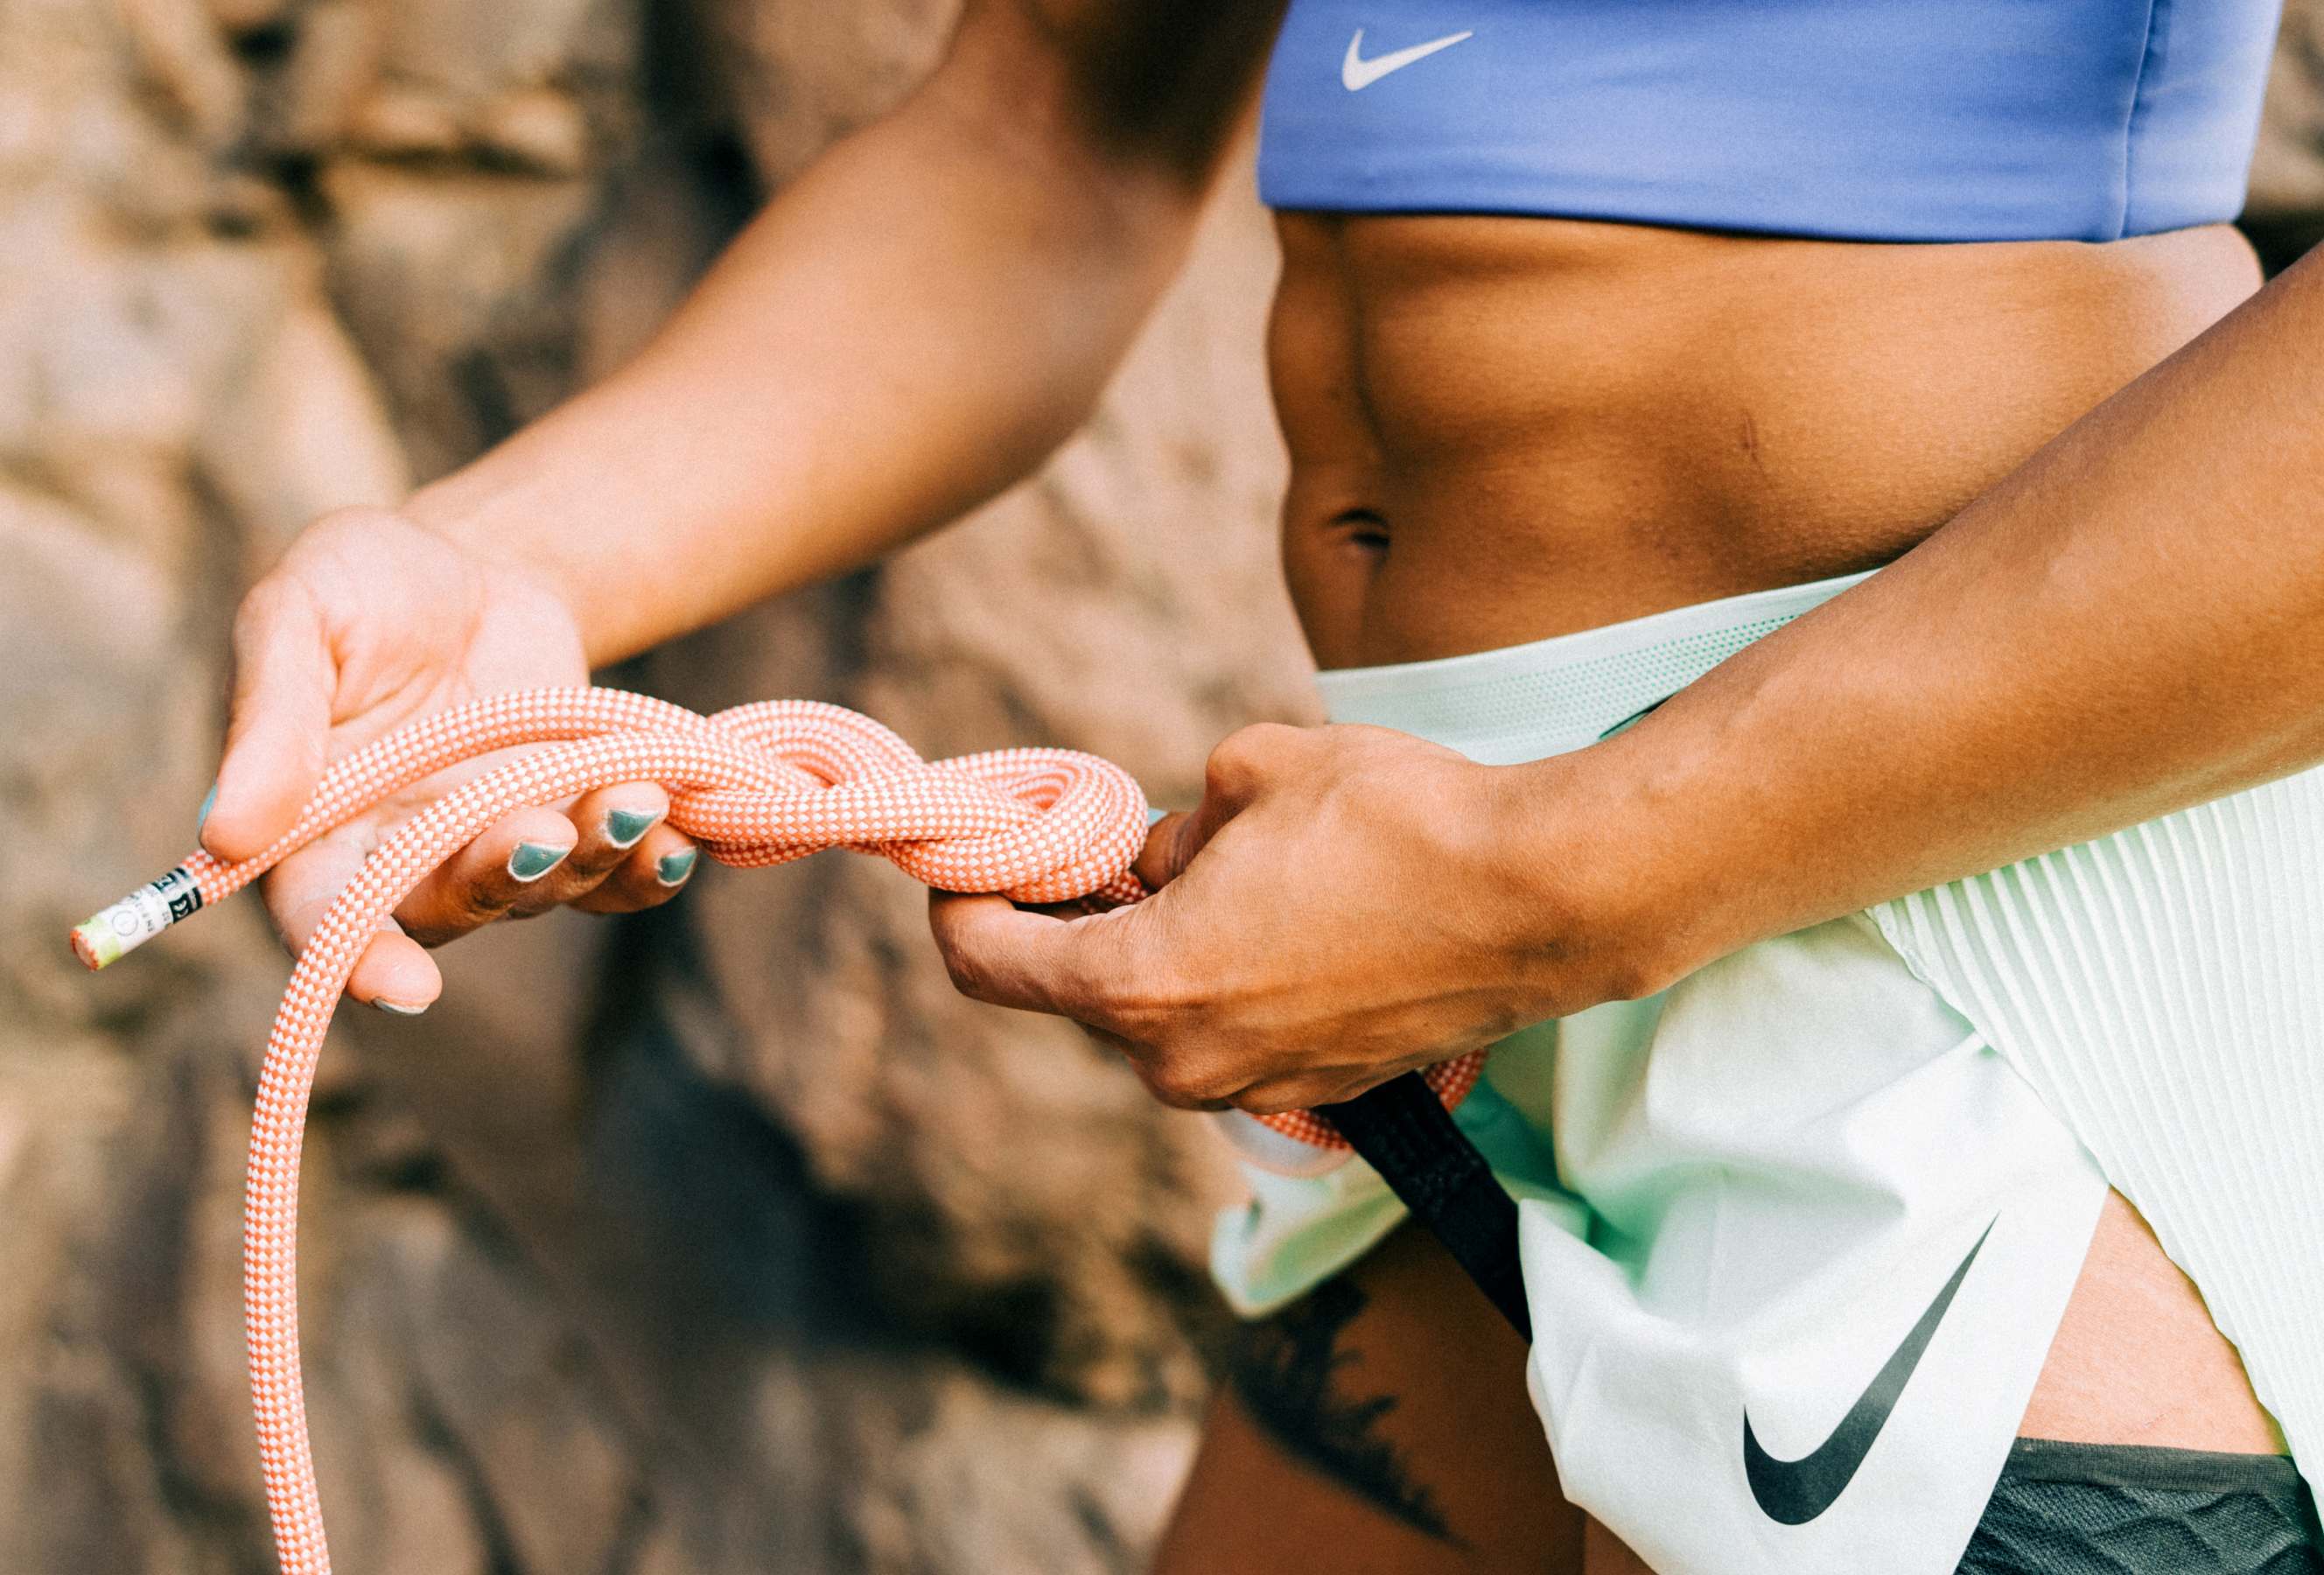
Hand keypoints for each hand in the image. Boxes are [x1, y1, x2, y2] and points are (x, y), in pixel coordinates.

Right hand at [201, 508, 697, 1011]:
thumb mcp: (299, 616)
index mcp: (314, 831)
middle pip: (449, 908)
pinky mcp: (572, 829)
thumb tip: (224, 835)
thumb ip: (268, 716)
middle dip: (504, 876)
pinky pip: (613, 879)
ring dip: (592, 857)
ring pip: (542, 892)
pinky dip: (649, 869)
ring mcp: (494, 851)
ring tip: (636, 799)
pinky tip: (681, 836)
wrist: (474, 566)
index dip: (358, 959)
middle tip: (544, 829)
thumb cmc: (365, 586)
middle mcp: (403, 861)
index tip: (406, 984)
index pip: (320, 920)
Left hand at [927, 722, 1651, 1113]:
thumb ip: (1171, 828)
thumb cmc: (1397, 823)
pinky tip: (1290, 909)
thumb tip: (1149, 859)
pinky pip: (1239, 1029)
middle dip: (1082, 916)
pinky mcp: (1324, 1089)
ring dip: (1166, 945)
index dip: (961, 905)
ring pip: (1165, 1012)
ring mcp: (1260, 1088)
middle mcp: (1187, 1063)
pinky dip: (1233, 977)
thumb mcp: (1251, 776)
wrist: (1545, 898)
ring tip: (1228, 863)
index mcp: (1144, 987)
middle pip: (1081, 991)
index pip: (991, 967)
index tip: (970, 861)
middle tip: (1105, 841)